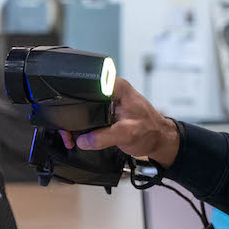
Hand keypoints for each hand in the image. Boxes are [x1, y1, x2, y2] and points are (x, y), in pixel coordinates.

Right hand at [59, 77, 180, 166]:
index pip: (88, 88)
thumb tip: (83, 140)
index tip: (70, 118)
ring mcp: (108, 99)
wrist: (159, 140)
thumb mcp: (126, 134)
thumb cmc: (150, 132)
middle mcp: (111, 89)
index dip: (75, 102)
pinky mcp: (107, 109)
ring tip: (73, 138)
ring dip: (77, 123)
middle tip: (69, 135)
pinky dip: (84, 126)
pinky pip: (89, 115)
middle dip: (72, 117)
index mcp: (116, 87)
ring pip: (84, 108)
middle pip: (82, 99)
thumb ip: (103, 137)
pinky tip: (81, 137)